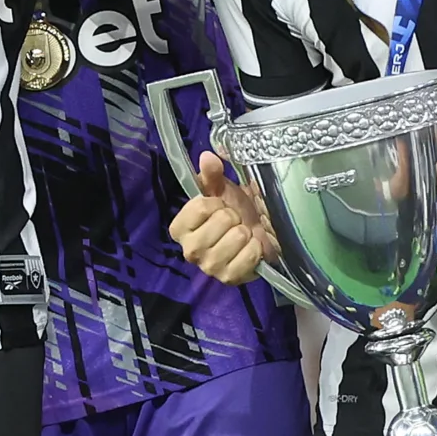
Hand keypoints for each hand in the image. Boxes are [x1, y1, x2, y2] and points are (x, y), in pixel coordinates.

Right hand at [168, 151, 277, 283]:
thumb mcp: (221, 188)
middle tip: (234, 220)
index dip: (215, 202)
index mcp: (180, 229)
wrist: (256, 232)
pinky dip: (255, 249)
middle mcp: (190, 251)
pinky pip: (248, 257)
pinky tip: (252, 246)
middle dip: (233, 216)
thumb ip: (211, 173)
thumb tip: (208, 157)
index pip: (199, 208)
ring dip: (246, 232)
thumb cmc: (234, 209)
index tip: (219, 205)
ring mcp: (210, 268)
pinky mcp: (230, 279)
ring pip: (236, 238)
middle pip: (220, 222)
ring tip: (243, 233)